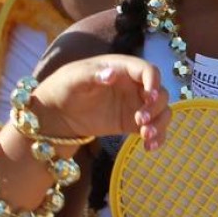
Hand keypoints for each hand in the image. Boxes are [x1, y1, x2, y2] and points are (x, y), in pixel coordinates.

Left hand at [31, 55, 169, 149]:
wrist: (56, 114)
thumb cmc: (64, 88)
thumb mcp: (74, 78)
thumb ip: (92, 75)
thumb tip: (112, 75)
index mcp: (124, 69)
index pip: (148, 71)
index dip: (154, 82)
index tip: (149, 97)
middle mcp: (135, 85)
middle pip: (160, 92)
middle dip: (155, 107)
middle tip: (140, 120)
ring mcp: (135, 105)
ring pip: (161, 111)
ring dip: (159, 123)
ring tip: (146, 136)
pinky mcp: (133, 123)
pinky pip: (154, 128)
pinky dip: (157, 137)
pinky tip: (149, 147)